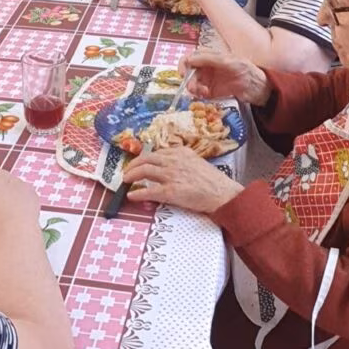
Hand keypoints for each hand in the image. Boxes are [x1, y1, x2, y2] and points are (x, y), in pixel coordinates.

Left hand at [123, 147, 241, 212]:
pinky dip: (138, 193)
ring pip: (144, 171)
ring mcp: (171, 175)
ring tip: (126, 180)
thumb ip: (182, 161)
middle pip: (146, 159)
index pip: (157, 152)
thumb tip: (169, 166)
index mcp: (181, 152)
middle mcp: (174, 161)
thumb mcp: (197, 162)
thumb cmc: (213, 181)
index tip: (139, 163)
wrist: (223, 194)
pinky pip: (149, 191)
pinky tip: (132, 195)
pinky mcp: (171, 191)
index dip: (145, 158)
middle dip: (133, 165)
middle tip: (127, 171)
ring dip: (132, 175)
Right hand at [177, 49, 269, 105]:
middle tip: (193, 88)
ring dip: (194, 88)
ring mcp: (209, 80)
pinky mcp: (212, 92)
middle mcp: (207, 67)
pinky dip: (199, 95)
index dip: (184, 64)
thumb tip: (190, 59)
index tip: (183, 73)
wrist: (258, 87)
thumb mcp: (227, 60)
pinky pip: (200, 93)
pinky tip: (205, 95)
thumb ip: (208, 58)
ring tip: (202, 92)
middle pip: (190, 72)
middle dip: (189, 80)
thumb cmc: (245, 69)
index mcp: (209, 56)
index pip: (190, 57)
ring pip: (193, 84)